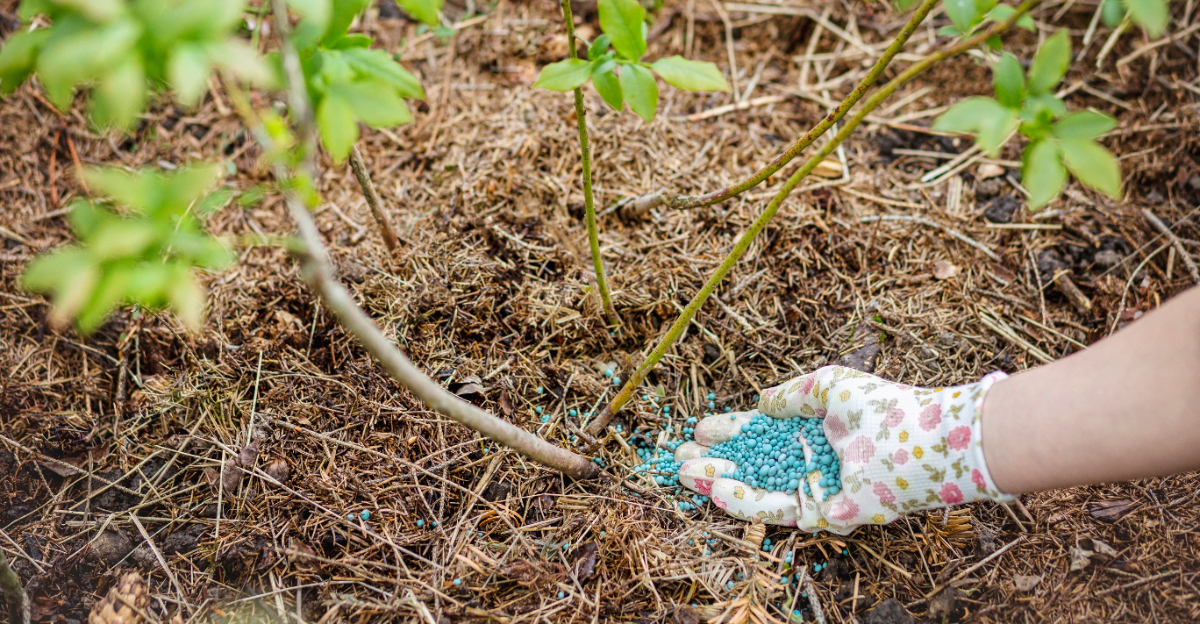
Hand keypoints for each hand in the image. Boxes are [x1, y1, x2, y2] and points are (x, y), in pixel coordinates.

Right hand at [673, 366, 1014, 533]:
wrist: (924, 442)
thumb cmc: (883, 407)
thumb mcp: (829, 385)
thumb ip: (790, 395)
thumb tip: (759, 403)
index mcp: (812, 429)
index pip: (762, 433)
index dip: (730, 433)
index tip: (700, 430)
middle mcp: (811, 460)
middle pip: (751, 464)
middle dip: (715, 461)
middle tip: (679, 458)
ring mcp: (815, 486)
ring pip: (756, 489)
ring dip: (720, 482)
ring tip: (687, 474)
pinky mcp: (823, 511)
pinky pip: (776, 509)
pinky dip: (744, 502)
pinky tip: (717, 488)